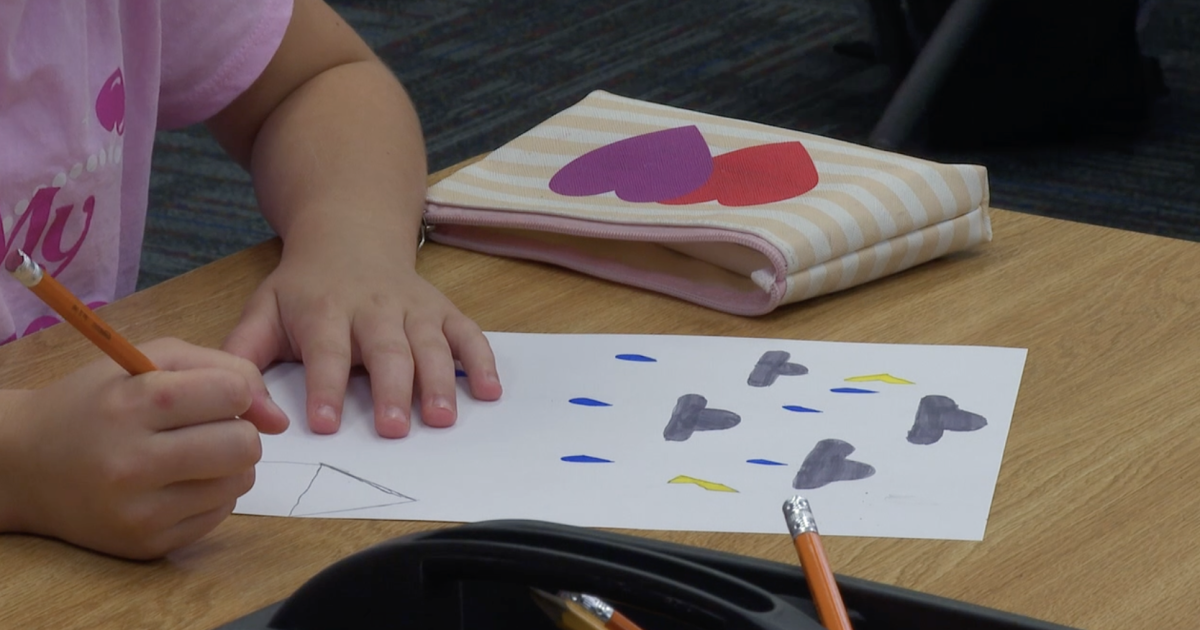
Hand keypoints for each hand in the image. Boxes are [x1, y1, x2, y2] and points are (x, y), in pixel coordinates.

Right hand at [0, 338, 288, 559]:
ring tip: (191, 454)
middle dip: (239, 431)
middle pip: (243, 445)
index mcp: (133, 403)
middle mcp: (133, 461)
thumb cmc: (96, 401)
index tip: (215, 396)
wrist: (24, 465)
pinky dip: (210, 494)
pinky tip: (176, 482)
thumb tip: (278, 417)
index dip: (236, 392)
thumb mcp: (149, 358)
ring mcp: (140, 510)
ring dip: (229, 464)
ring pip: (239, 482)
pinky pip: (220, 515)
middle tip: (208, 428)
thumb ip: (224, 368)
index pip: (232, 394)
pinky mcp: (148, 544)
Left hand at [221, 244, 502, 438]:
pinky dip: (483, 361)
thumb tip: (244, 406)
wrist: (351, 234)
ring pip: (430, 344)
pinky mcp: (443, 311)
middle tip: (394, 430)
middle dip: (391, 389)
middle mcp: (374, 308)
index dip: (326, 387)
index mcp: (325, 310)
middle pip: (386, 350)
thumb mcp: (263, 310)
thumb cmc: (305, 288)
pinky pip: (468, 334)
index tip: (326, 425)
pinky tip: (490, 392)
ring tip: (442, 418)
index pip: (326, 351)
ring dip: (440, 381)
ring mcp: (414, 308)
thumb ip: (245, 356)